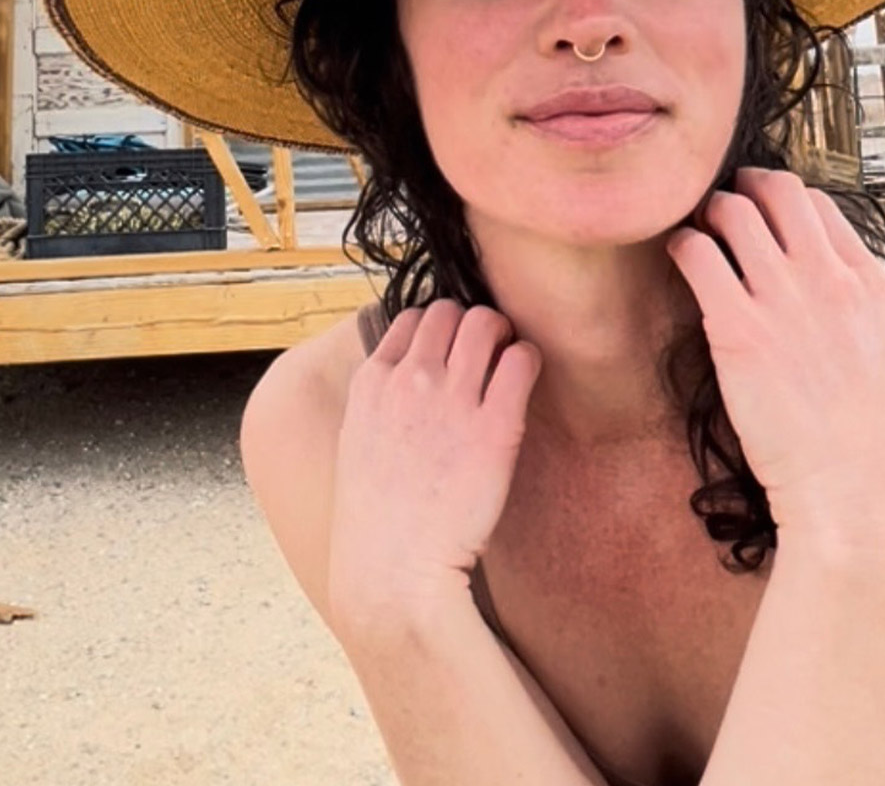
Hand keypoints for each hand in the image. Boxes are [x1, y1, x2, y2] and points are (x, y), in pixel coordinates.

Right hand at [327, 299, 540, 634]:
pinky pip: (522, 360)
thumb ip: (381, 400)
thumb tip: (405, 376)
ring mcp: (452, 399)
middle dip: (470, 324)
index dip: (436, 328)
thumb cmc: (377, 520)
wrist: (394, 573)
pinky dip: (528, 360)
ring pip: (486, 322)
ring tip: (507, 362)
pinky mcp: (496, 426)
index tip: (450, 349)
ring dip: (501, 334)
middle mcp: (410, 379)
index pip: (410, 317)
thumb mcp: (357, 442)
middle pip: (449, 310)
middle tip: (485, 353)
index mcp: (371, 382)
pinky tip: (524, 382)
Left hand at [665, 168, 884, 540]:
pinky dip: (681, 245)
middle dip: (744, 187)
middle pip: (777, 191)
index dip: (785, 201)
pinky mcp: (736, 326)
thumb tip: (860, 284)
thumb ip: (874, 307)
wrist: (850, 486)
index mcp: (868, 282)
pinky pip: (697, 253)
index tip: (765, 213)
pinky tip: (678, 257)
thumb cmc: (872, 435)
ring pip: (732, 211)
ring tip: (697, 231)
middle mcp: (826, 277)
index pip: (820, 205)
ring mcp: (781, 298)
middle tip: (724, 205)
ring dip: (708, 213)